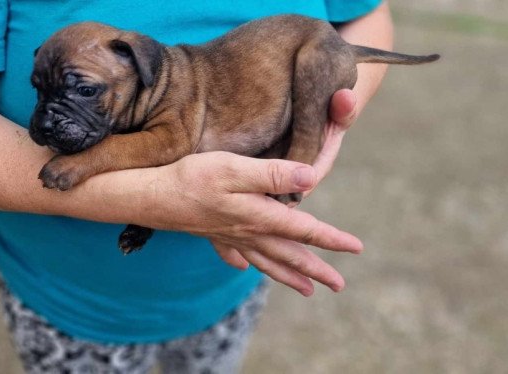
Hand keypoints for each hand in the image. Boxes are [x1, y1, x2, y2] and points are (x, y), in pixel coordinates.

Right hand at [148, 151, 362, 295]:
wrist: (151, 197)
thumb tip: (311, 179)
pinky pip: (234, 254)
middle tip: (338, 285)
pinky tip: (244, 269)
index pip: (305, 231)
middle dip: (316, 270)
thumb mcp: (234, 168)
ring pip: (266, 261)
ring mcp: (230, 236)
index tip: (355, 248)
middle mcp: (248, 232)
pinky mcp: (212, 233)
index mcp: (260, 217)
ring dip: (288, 275)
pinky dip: (243, 263)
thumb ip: (273, 174)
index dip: (332, 239)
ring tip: (307, 290)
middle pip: (289, 255)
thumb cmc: (192, 178)